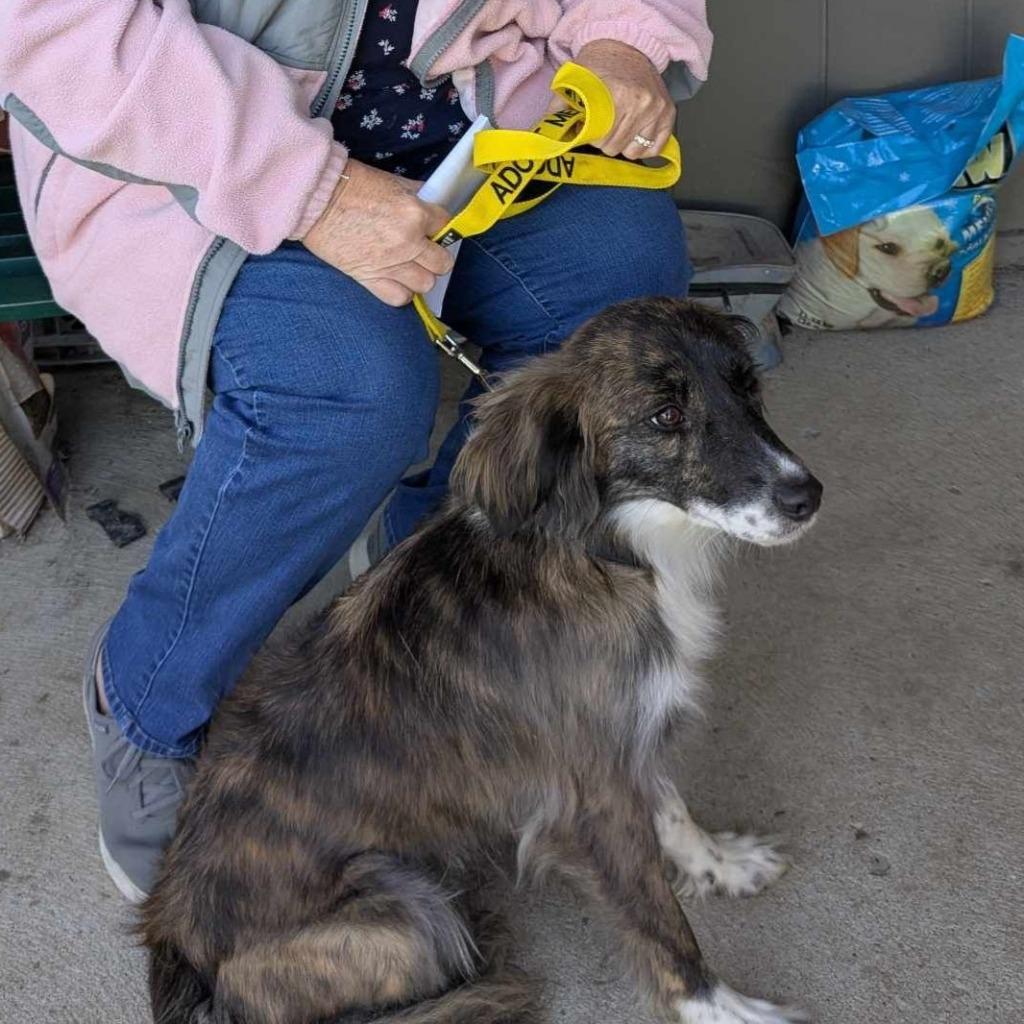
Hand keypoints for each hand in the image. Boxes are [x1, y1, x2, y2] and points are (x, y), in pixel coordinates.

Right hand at [302, 159, 453, 306]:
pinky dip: (401, 292)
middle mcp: (408, 242)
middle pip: (442, 263)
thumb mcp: (390, 181)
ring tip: (410, 267)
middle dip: (437, 256)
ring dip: (421, 276)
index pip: (445, 225)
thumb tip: (431, 203)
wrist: (315, 199)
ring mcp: (391, 264)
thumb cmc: (350, 185)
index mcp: (414, 214)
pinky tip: (396, 280)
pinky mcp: (370, 278)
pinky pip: (399, 298)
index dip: (439, 225)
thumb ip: (415, 194)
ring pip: (425, 284)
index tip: (431, 227)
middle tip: (425, 250)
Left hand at [569, 39, 676, 160]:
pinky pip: (654, 148)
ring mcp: (657, 109)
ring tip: (618, 127)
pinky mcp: (668, 114)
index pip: (600, 139)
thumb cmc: (599, 66)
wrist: (626, 46)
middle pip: (615, 147)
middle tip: (603, 124)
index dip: (590, 137)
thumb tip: (550, 137)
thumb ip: (559, 110)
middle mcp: (641, 102)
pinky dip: (642, 146)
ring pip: (633, 151)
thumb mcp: (574, 83)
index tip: (589, 126)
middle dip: (604, 141)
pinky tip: (633, 134)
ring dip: (623, 144)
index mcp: (617, 94)